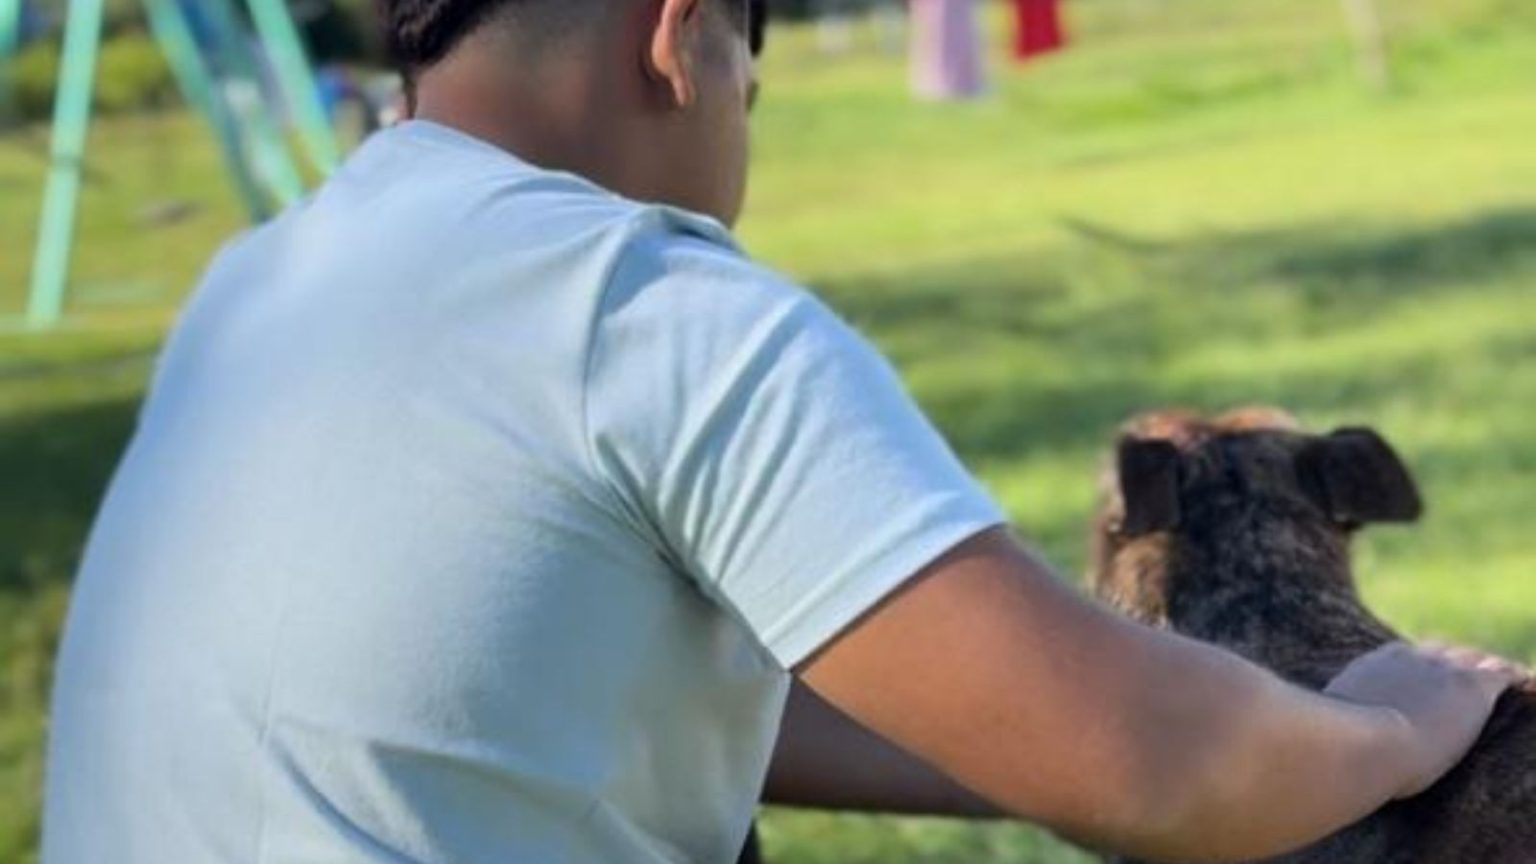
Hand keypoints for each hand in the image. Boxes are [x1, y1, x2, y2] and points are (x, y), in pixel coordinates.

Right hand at [1324, 641, 1527, 798]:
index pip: (1404, 658)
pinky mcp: (1471, 688)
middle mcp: (1409, 659)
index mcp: (1375, 665)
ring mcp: (1442, 671)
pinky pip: (1503, 675)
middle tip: (1467, 675)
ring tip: (1504, 676)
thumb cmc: (1340, 750)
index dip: (1418, 669)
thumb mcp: (1330, 726)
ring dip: (1486, 668)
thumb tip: (1319, 738)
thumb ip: (1333, 721)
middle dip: (1454, 662)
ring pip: (1473, 660)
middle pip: (1441, 652)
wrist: (1361, 747)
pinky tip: (1530, 684)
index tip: (1424, 681)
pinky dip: (1518, 678)